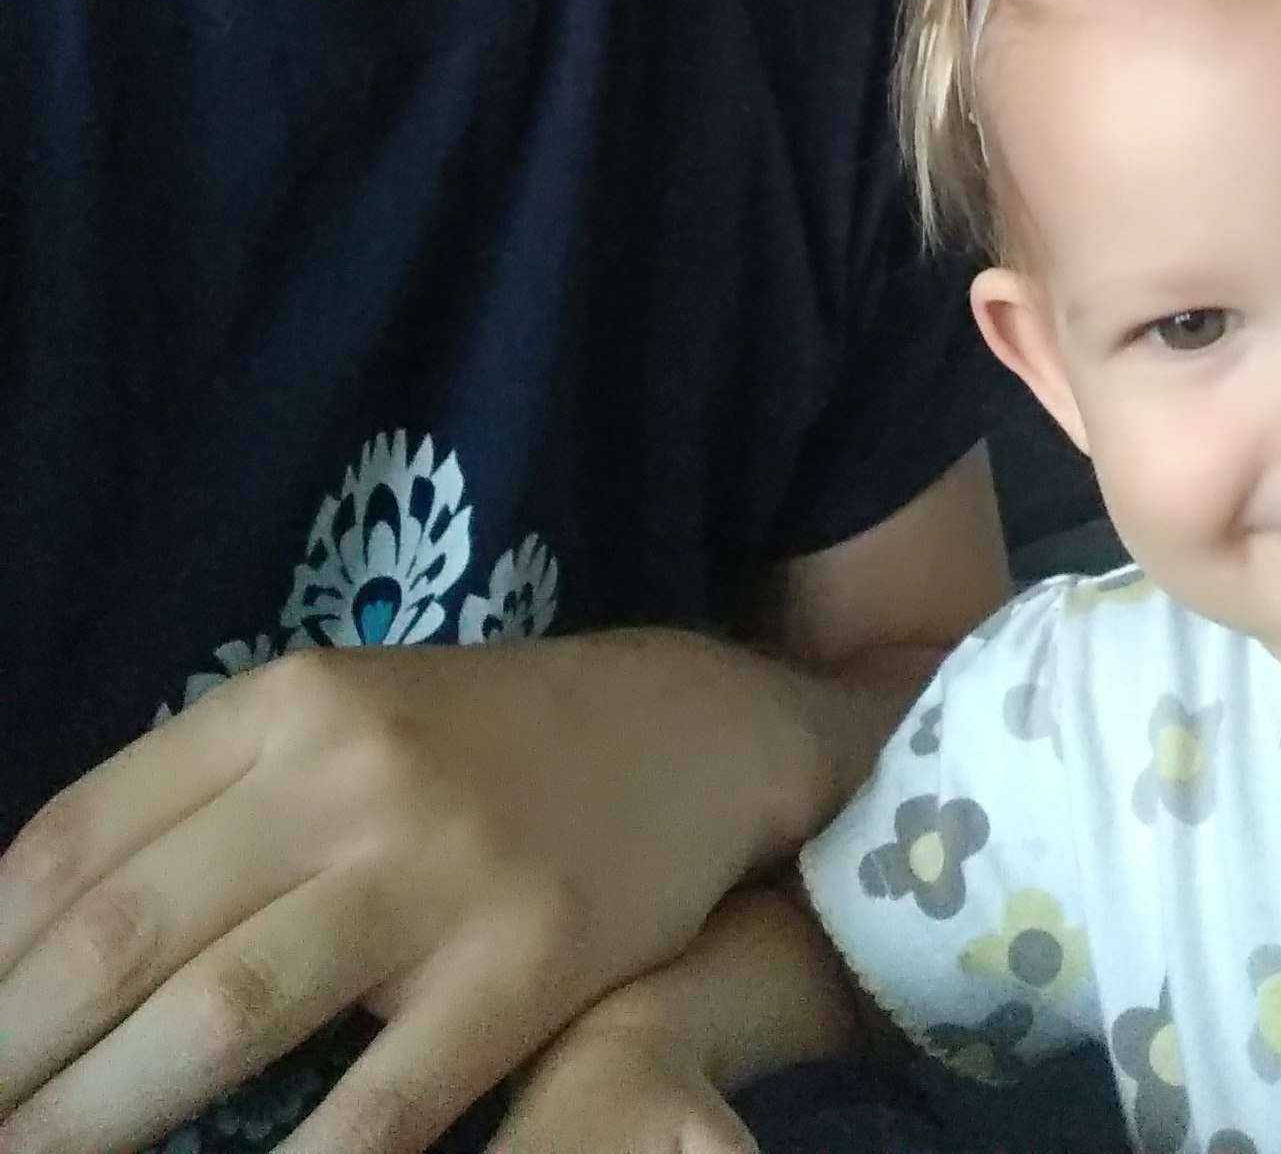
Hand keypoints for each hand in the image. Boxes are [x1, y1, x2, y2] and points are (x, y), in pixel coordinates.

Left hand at [0, 629, 812, 1153]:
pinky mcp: (520, 967)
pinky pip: (373, 1106)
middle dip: (8, 1060)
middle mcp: (352, 772)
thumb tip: (18, 937)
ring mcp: (440, 870)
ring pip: (217, 1017)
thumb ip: (196, 800)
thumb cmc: (471, 744)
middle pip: (123, 936)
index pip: (75, 839)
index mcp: (288, 703)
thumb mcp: (334, 719)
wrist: (679, 733)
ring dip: (92, 1125)